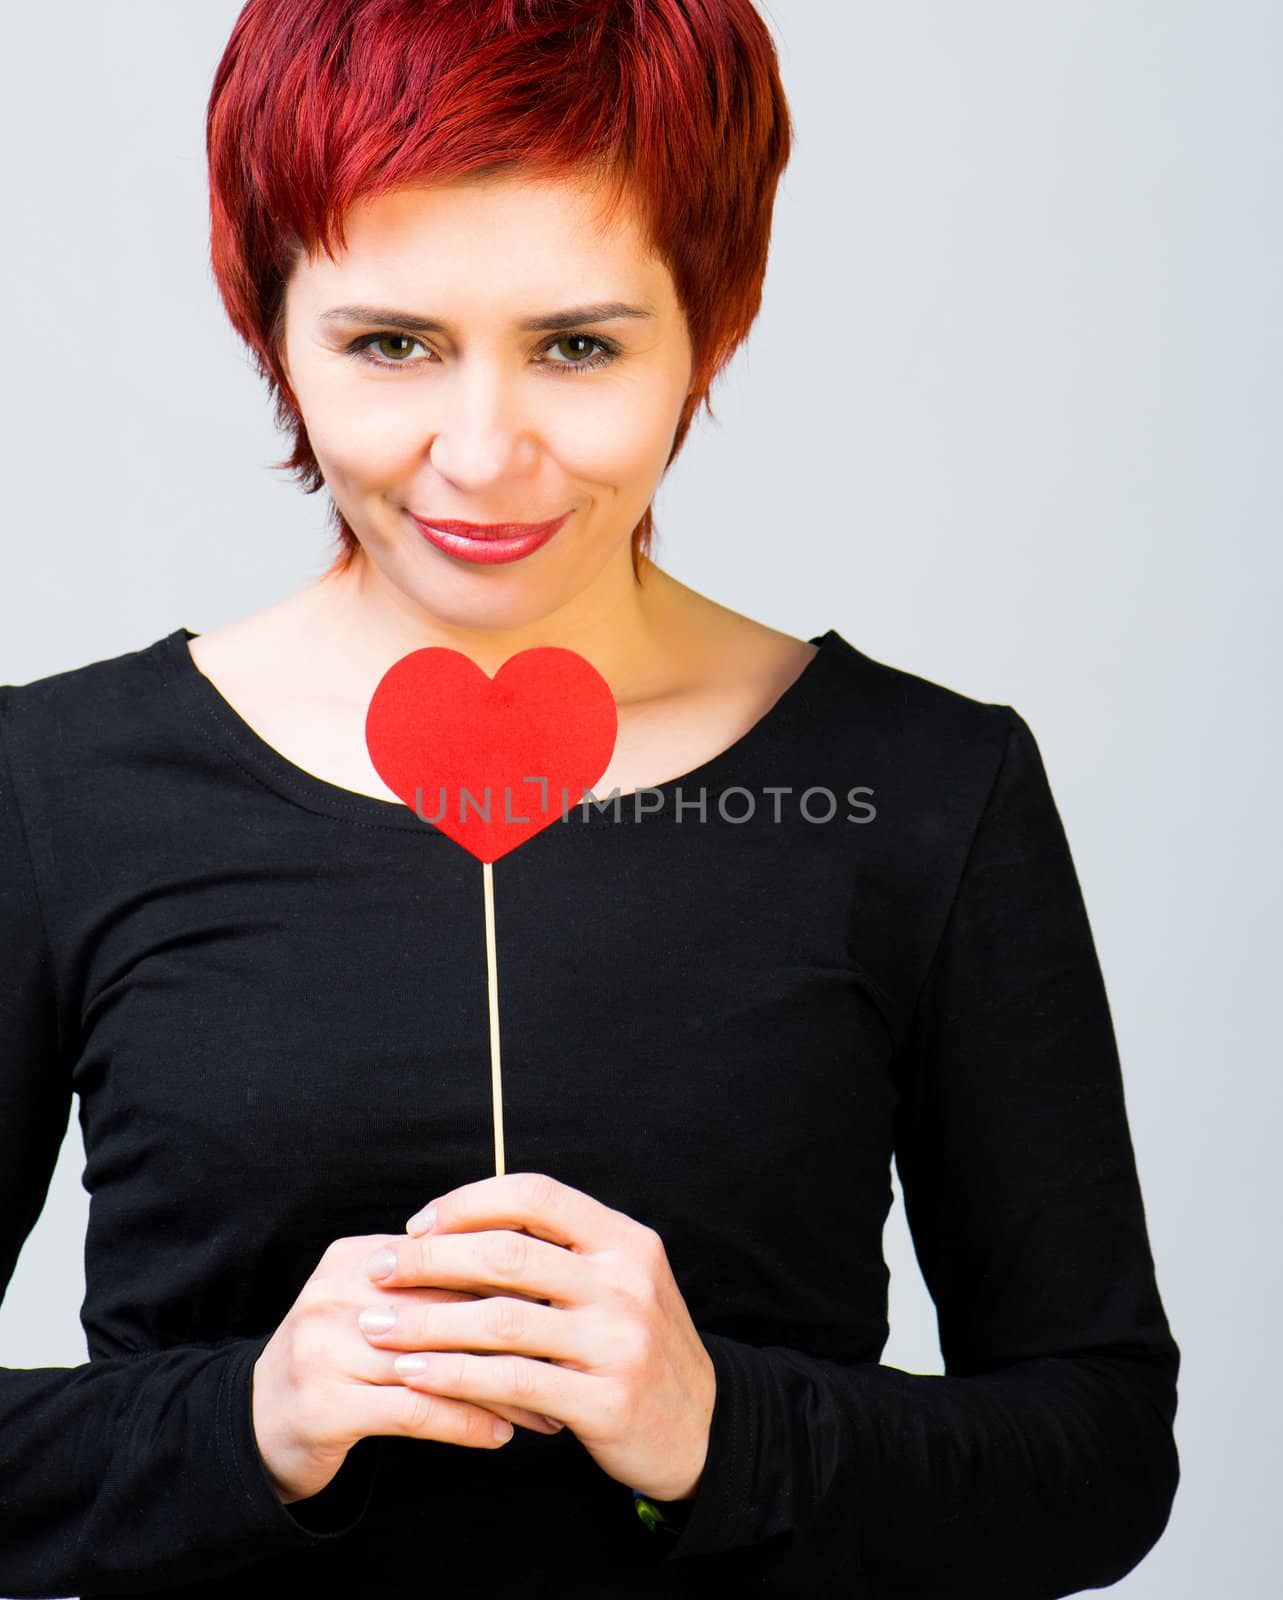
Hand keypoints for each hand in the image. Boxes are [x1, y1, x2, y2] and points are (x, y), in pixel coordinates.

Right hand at [252, 1236, 564, 1505]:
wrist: (257, 1425)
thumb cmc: (344, 1362)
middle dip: (515, 1340)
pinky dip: (463, 1422)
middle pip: (448, 1308)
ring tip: (545, 1409)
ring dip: (500, 1390)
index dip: (513, 1286)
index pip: (451, 1259)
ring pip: (437, 1362)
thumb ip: (440, 1290)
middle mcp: (339, 1292)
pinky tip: (498, 1435)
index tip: (563, 1312)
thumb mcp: (383, 1310)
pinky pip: (413, 1409)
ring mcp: (325, 1347)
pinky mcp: (323, 1403)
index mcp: (358, 1256)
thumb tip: (537, 1284)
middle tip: (566, 1364)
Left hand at [357, 1171, 716, 1503]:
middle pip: (509, 1255)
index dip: (469, 1203)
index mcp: (626, 1240)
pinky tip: (415, 1376)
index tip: (417, 1225)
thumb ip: (558, 1253)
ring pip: (502, 1320)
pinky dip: (455, 1375)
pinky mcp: (606, 1400)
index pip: (536, 1196)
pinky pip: (513, 1381)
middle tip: (378, 1271)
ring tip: (377, 1326)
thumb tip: (459, 1227)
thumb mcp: (618, 1282)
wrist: (703, 1428)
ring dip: (428, 1322)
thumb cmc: (634, 1346)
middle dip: (430, 1261)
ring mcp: (619, 1341)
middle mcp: (626, 1282)